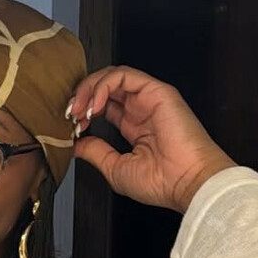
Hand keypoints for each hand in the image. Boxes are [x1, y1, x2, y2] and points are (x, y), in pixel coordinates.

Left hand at [67, 66, 235, 213]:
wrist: (187, 182)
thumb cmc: (162, 181)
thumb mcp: (116, 168)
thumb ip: (95, 152)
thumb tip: (75, 145)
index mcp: (134, 126)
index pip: (103, 105)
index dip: (82, 110)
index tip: (71, 127)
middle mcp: (140, 109)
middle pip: (104, 87)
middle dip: (81, 96)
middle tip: (70, 113)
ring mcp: (148, 98)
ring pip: (111, 76)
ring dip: (89, 88)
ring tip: (79, 109)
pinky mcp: (157, 91)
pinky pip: (124, 75)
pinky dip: (103, 85)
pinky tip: (95, 105)